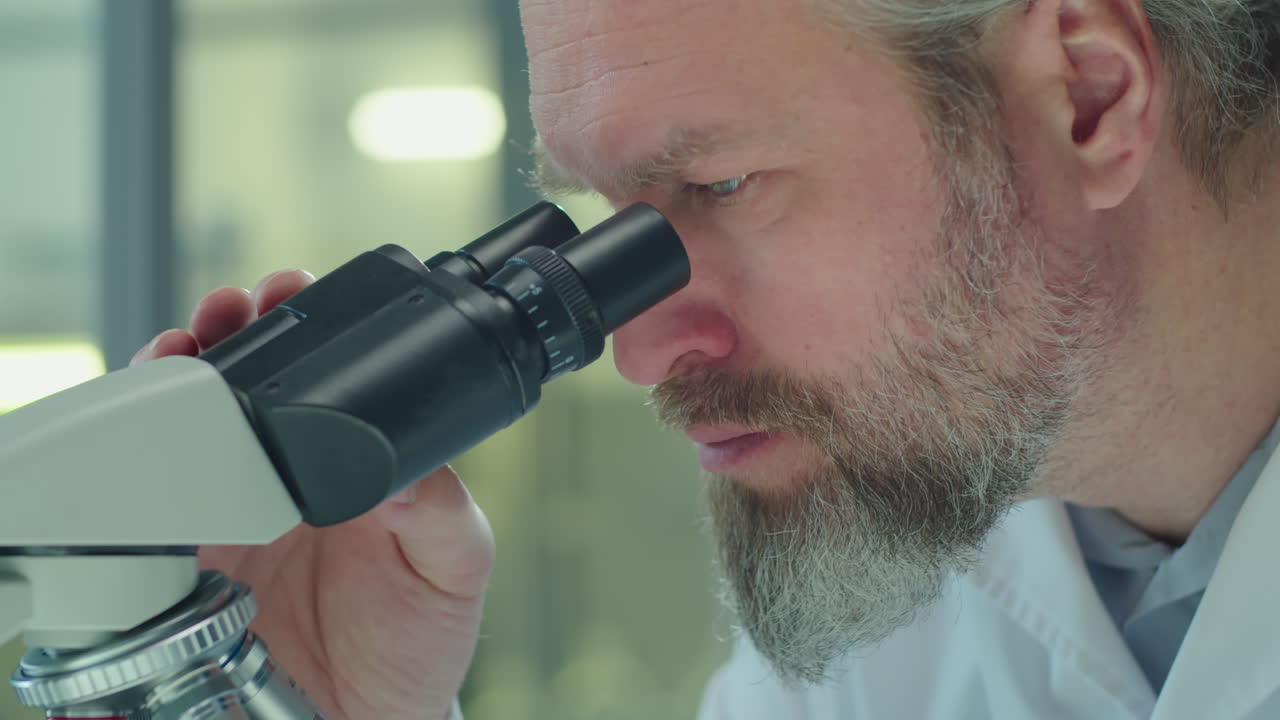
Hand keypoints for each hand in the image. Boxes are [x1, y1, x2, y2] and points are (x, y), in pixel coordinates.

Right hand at [132, 270, 493, 719]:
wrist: (356, 714)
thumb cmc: (416, 637)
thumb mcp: (453, 569)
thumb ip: (442, 517)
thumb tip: (406, 473)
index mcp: (360, 462)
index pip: (332, 372)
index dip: (310, 326)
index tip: (293, 295)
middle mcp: (295, 471)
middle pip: (255, 376)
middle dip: (237, 327)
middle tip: (234, 308)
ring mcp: (238, 505)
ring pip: (198, 416)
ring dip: (185, 370)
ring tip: (184, 346)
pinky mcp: (191, 546)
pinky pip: (156, 486)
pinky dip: (142, 445)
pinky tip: (147, 422)